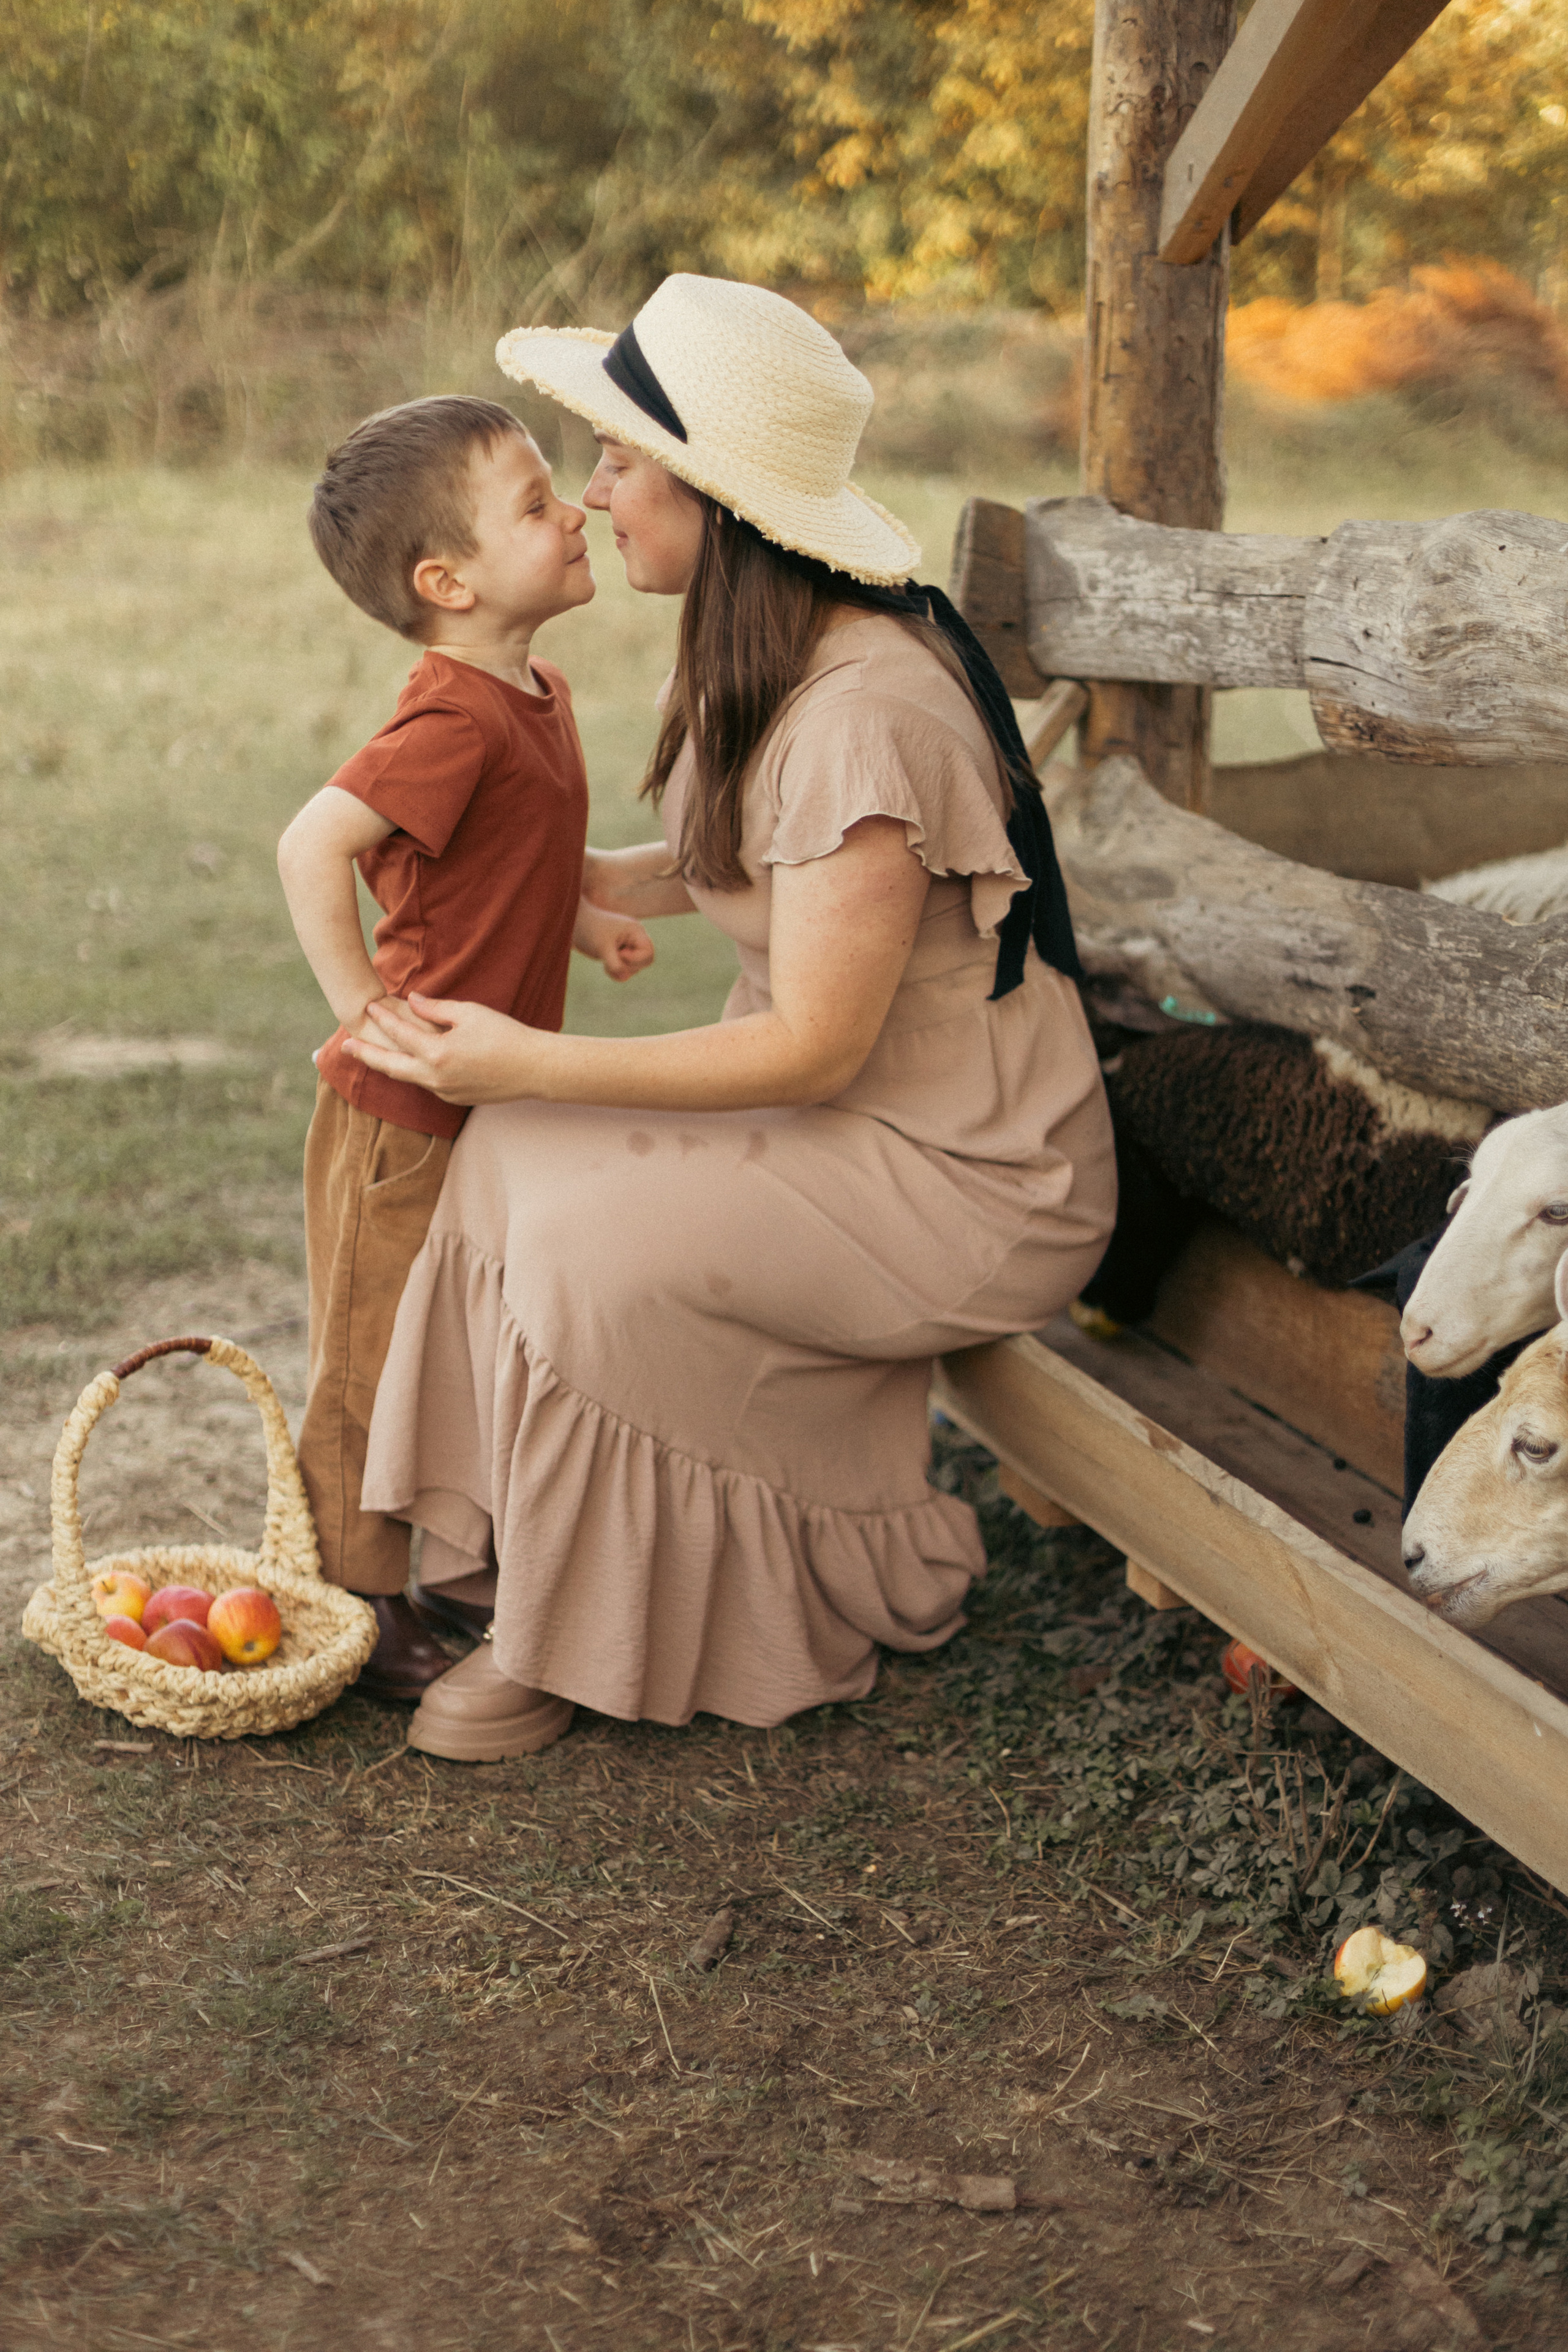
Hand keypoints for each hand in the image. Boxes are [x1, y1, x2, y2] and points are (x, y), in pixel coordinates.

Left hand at [342, 993, 550, 1104]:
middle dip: (366, 1055)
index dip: (382, 1018)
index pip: (400, 1033)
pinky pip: (427, 1084)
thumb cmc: (506, 1036)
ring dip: (388, 1066)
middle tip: (344, 1047)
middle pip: (390, 1066)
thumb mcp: (470, 1013)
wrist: (536, 1070)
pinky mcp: (456, 1099)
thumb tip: (410, 1000)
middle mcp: (435, 1078)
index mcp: (437, 1053)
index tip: (368, 1006)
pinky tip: (408, 1066)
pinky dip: (413, 1073)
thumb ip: (436, 1008)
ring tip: (371, 1057)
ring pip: (407, 1078)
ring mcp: (444, 1092)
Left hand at [573, 896, 654, 979]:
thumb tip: (624, 978)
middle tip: (613, 958)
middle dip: (628, 966)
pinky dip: (616, 972)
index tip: (620, 954)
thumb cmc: (590, 930)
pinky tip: (605, 966)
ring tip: (605, 961)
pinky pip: (625, 970)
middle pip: (645, 962)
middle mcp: (635, 938)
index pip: (648, 953)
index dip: (636, 959)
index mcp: (635, 931)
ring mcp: (629, 947)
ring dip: (620, 970)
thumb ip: (615, 964)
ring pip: (635, 968)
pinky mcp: (620, 954)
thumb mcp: (602, 948)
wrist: (575, 923)